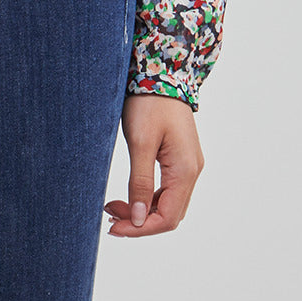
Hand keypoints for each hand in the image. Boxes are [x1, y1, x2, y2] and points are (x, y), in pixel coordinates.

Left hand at [104, 93, 203, 236]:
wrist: (161, 72)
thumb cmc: (149, 103)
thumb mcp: (140, 142)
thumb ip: (140, 182)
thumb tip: (140, 219)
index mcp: (185, 170)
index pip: (167, 218)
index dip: (141, 229)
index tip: (114, 228)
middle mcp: (191, 171)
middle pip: (169, 214)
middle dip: (140, 222)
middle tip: (109, 218)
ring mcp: (187, 165)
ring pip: (168, 203)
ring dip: (143, 210)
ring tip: (114, 208)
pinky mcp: (179, 158)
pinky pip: (167, 189)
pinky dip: (148, 197)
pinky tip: (129, 195)